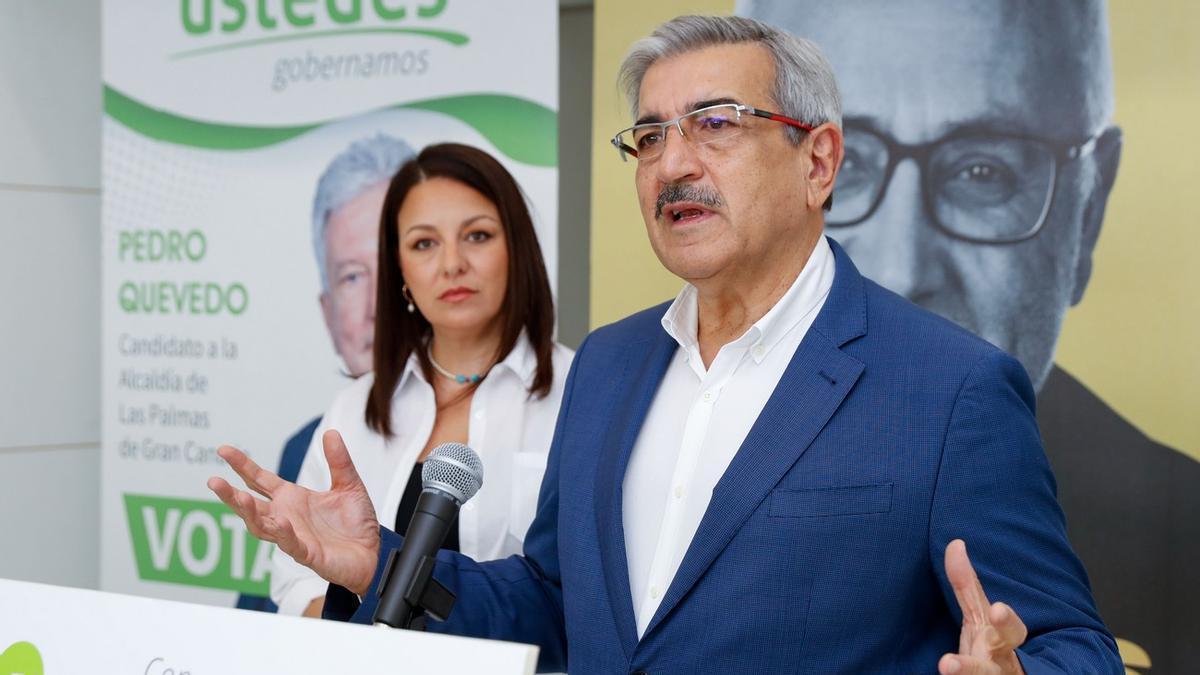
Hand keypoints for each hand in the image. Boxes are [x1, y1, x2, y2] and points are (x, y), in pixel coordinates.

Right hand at [207, 430, 380, 595]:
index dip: (242, 465)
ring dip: (249, 513)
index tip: (223, 450)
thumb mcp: (349, 485)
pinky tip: (278, 520)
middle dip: (231, 494)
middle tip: (213, 481)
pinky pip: (290, 543)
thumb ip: (339, 461)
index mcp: (292, 498)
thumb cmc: (356, 523)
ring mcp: (293, 536)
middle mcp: (286, 516)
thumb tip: (331, 432)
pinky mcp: (307, 553)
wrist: (373, 553)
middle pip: (250, 505)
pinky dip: (282, 532)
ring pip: (262, 526)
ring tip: (238, 497)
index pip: (260, 480)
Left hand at [939, 539, 1027, 674]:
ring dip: (965, 673)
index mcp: (1002, 640)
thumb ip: (967, 585)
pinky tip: (943, 673)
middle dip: (980, 661)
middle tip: (951, 660)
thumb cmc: (992, 648)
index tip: (996, 610)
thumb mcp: (978, 616)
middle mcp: (1003, 664)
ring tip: (945, 666)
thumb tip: (956, 544)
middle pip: (997, 665)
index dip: (1005, 620)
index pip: (1009, 629)